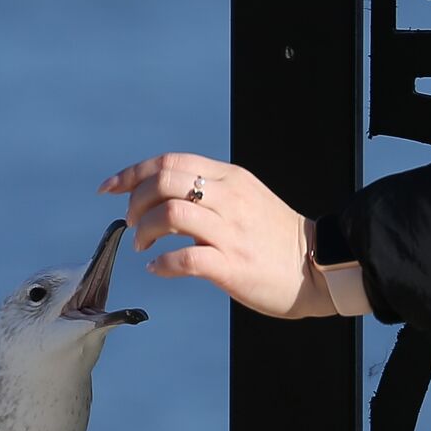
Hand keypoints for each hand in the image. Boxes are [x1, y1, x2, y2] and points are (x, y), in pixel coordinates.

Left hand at [97, 152, 335, 318]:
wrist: (320, 267)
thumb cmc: (277, 239)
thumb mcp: (245, 199)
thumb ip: (210, 191)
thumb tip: (163, 194)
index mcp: (230, 179)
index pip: (170, 162)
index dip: (132, 173)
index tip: (110, 188)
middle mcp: (229, 199)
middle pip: (165, 180)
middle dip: (135, 202)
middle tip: (132, 224)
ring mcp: (231, 231)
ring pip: (170, 213)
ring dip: (144, 230)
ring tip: (143, 247)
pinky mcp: (233, 265)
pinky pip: (185, 258)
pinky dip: (162, 264)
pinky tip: (158, 269)